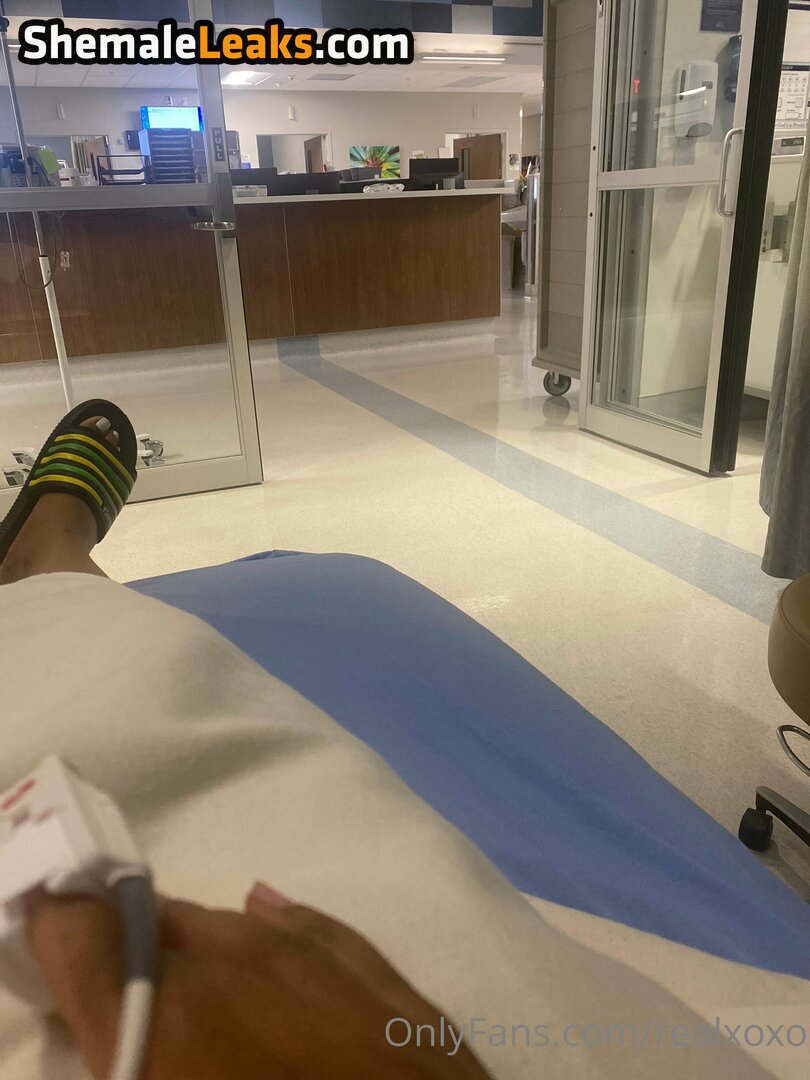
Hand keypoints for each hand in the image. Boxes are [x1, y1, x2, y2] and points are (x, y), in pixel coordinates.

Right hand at [26, 882, 491, 1079]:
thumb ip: (125, 1055)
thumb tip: (109, 1027)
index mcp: (167, 1013)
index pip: (80, 924)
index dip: (60, 930)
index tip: (56, 949)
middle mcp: (237, 962)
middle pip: (155, 920)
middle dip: (131, 949)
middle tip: (125, 993)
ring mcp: (321, 962)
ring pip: (229, 922)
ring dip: (202, 950)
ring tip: (193, 989)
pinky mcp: (385, 979)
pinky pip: (313, 928)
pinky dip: (278, 929)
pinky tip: (264, 914)